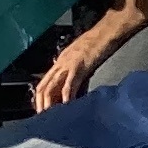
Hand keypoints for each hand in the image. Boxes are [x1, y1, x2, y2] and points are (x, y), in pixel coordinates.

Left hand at [29, 8, 145, 112]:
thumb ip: (75, 66)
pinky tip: (67, 106)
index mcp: (61, 60)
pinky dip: (66, 97)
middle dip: (41, 103)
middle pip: (43, 86)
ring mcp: (68, 65)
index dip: (40, 97)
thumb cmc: (99, 40)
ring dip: (50, 104)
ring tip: (51, 115)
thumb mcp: (82, 54)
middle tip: (43, 117)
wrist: (107, 30)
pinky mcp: (79, 67)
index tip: (43, 109)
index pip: (44, 82)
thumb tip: (74, 80)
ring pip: (51, 87)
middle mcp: (61, 63)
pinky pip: (69, 85)